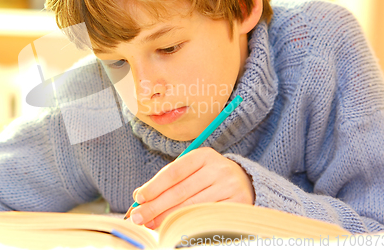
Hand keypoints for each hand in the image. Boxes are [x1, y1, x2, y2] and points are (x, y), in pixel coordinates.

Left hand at [130, 147, 254, 229]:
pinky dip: (187, 223)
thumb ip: (167, 181)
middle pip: (180, 191)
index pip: (174, 172)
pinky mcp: (238, 204)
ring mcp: (229, 187)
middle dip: (156, 206)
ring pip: (192, 207)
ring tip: (150, 224)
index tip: (138, 198)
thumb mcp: (191, 171)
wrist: (245, 183)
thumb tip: (139, 197)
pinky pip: (206, 217)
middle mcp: (218, 169)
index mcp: (203, 155)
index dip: (154, 186)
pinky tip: (173, 227)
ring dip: (167, 218)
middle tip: (138, 217)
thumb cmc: (208, 177)